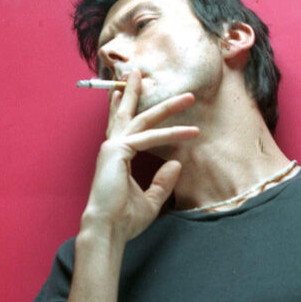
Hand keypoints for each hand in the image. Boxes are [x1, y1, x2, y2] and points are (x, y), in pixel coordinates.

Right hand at [82, 70, 197, 242]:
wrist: (108, 229)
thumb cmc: (125, 219)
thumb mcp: (152, 199)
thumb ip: (163, 181)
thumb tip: (177, 163)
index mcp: (116, 156)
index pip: (123, 126)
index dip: (122, 106)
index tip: (120, 89)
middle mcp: (112, 147)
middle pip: (129, 113)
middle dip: (136, 91)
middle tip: (141, 72)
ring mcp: (113, 147)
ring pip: (142, 119)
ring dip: (166, 106)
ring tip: (188, 96)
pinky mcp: (117, 151)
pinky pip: (149, 138)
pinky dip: (171, 134)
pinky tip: (192, 131)